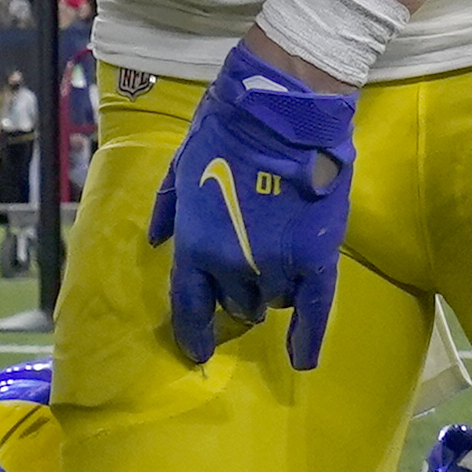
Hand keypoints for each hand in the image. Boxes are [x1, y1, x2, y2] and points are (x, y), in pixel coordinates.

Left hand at [148, 44, 358, 369]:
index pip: (189, 308)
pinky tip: (304, 358)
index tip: (198, 351)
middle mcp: (231, 266)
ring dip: (272, 287)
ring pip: (272, 300)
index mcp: (194, 247)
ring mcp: (275, 265)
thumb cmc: (224, 132)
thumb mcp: (179, 168)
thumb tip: (156, 241)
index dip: (193, 334)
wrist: (280, 112)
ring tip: (280, 256)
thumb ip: (168, 210)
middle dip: (238, 292)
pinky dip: (309, 338)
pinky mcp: (316, 259)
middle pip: (236, 304)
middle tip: (249, 266)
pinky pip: (313, 313)